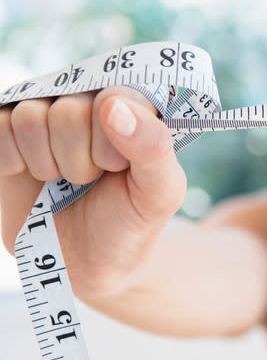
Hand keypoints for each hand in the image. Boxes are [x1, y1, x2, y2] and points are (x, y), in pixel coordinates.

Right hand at [0, 87, 185, 296]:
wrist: (86, 260)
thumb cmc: (131, 220)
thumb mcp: (160, 192)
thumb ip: (153, 146)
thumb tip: (110, 104)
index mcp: (133, 106)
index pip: (112, 98)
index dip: (111, 145)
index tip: (119, 168)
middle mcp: (88, 101)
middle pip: (68, 111)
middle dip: (79, 161)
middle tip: (90, 179)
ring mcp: (47, 114)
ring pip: (29, 116)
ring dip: (46, 163)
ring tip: (63, 179)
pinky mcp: (10, 132)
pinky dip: (12, 160)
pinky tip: (29, 174)